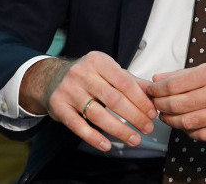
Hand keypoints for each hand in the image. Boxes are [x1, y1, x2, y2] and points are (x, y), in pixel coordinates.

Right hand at [20, 51, 157, 151]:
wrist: (52, 78)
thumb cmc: (88, 75)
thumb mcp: (108, 71)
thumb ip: (131, 81)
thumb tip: (154, 93)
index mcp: (98, 61)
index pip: (124, 82)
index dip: (140, 100)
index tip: (152, 113)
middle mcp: (82, 74)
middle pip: (113, 99)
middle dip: (134, 116)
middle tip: (147, 128)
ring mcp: (69, 90)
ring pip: (97, 114)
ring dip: (118, 130)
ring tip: (134, 138)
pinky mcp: (59, 107)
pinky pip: (78, 126)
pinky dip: (94, 137)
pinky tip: (107, 145)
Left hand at [148, 60, 205, 140]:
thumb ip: (185, 74)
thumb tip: (159, 78)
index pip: (174, 85)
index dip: (157, 90)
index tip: (152, 91)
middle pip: (176, 105)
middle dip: (160, 106)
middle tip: (155, 106)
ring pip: (186, 122)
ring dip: (171, 121)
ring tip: (167, 117)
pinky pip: (202, 135)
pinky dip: (190, 132)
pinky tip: (187, 126)